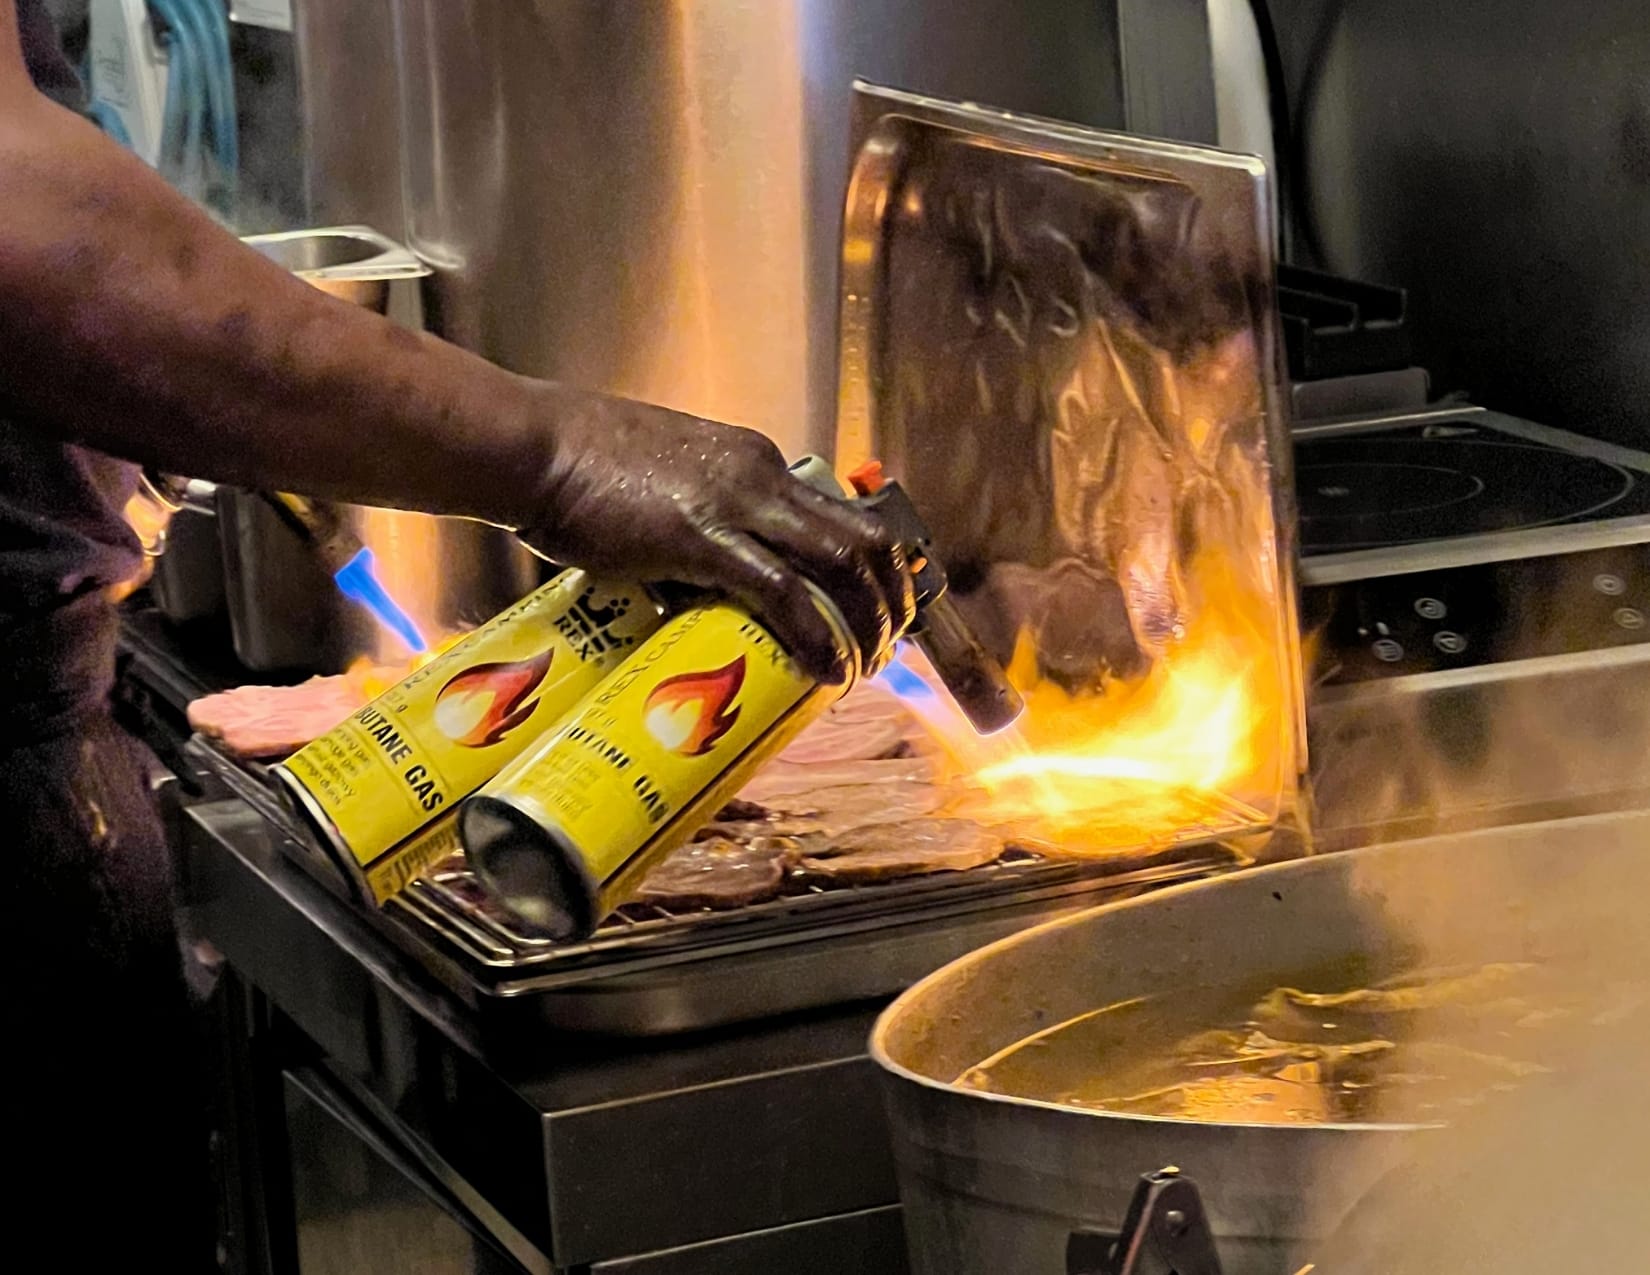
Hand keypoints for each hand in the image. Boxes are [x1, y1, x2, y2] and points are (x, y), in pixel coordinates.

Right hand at [516, 388, 914, 681]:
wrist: (531, 448)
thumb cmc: (576, 469)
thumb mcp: (660, 491)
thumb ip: (693, 531)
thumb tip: (699, 591)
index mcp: (753, 462)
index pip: (839, 511)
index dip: (872, 565)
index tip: (876, 606)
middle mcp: (760, 476)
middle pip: (861, 537)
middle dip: (888, 597)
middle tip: (884, 646)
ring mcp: (734, 505)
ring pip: (839, 563)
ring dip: (865, 621)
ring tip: (863, 667)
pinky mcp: (702, 539)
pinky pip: (783, 593)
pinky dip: (815, 636)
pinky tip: (826, 670)